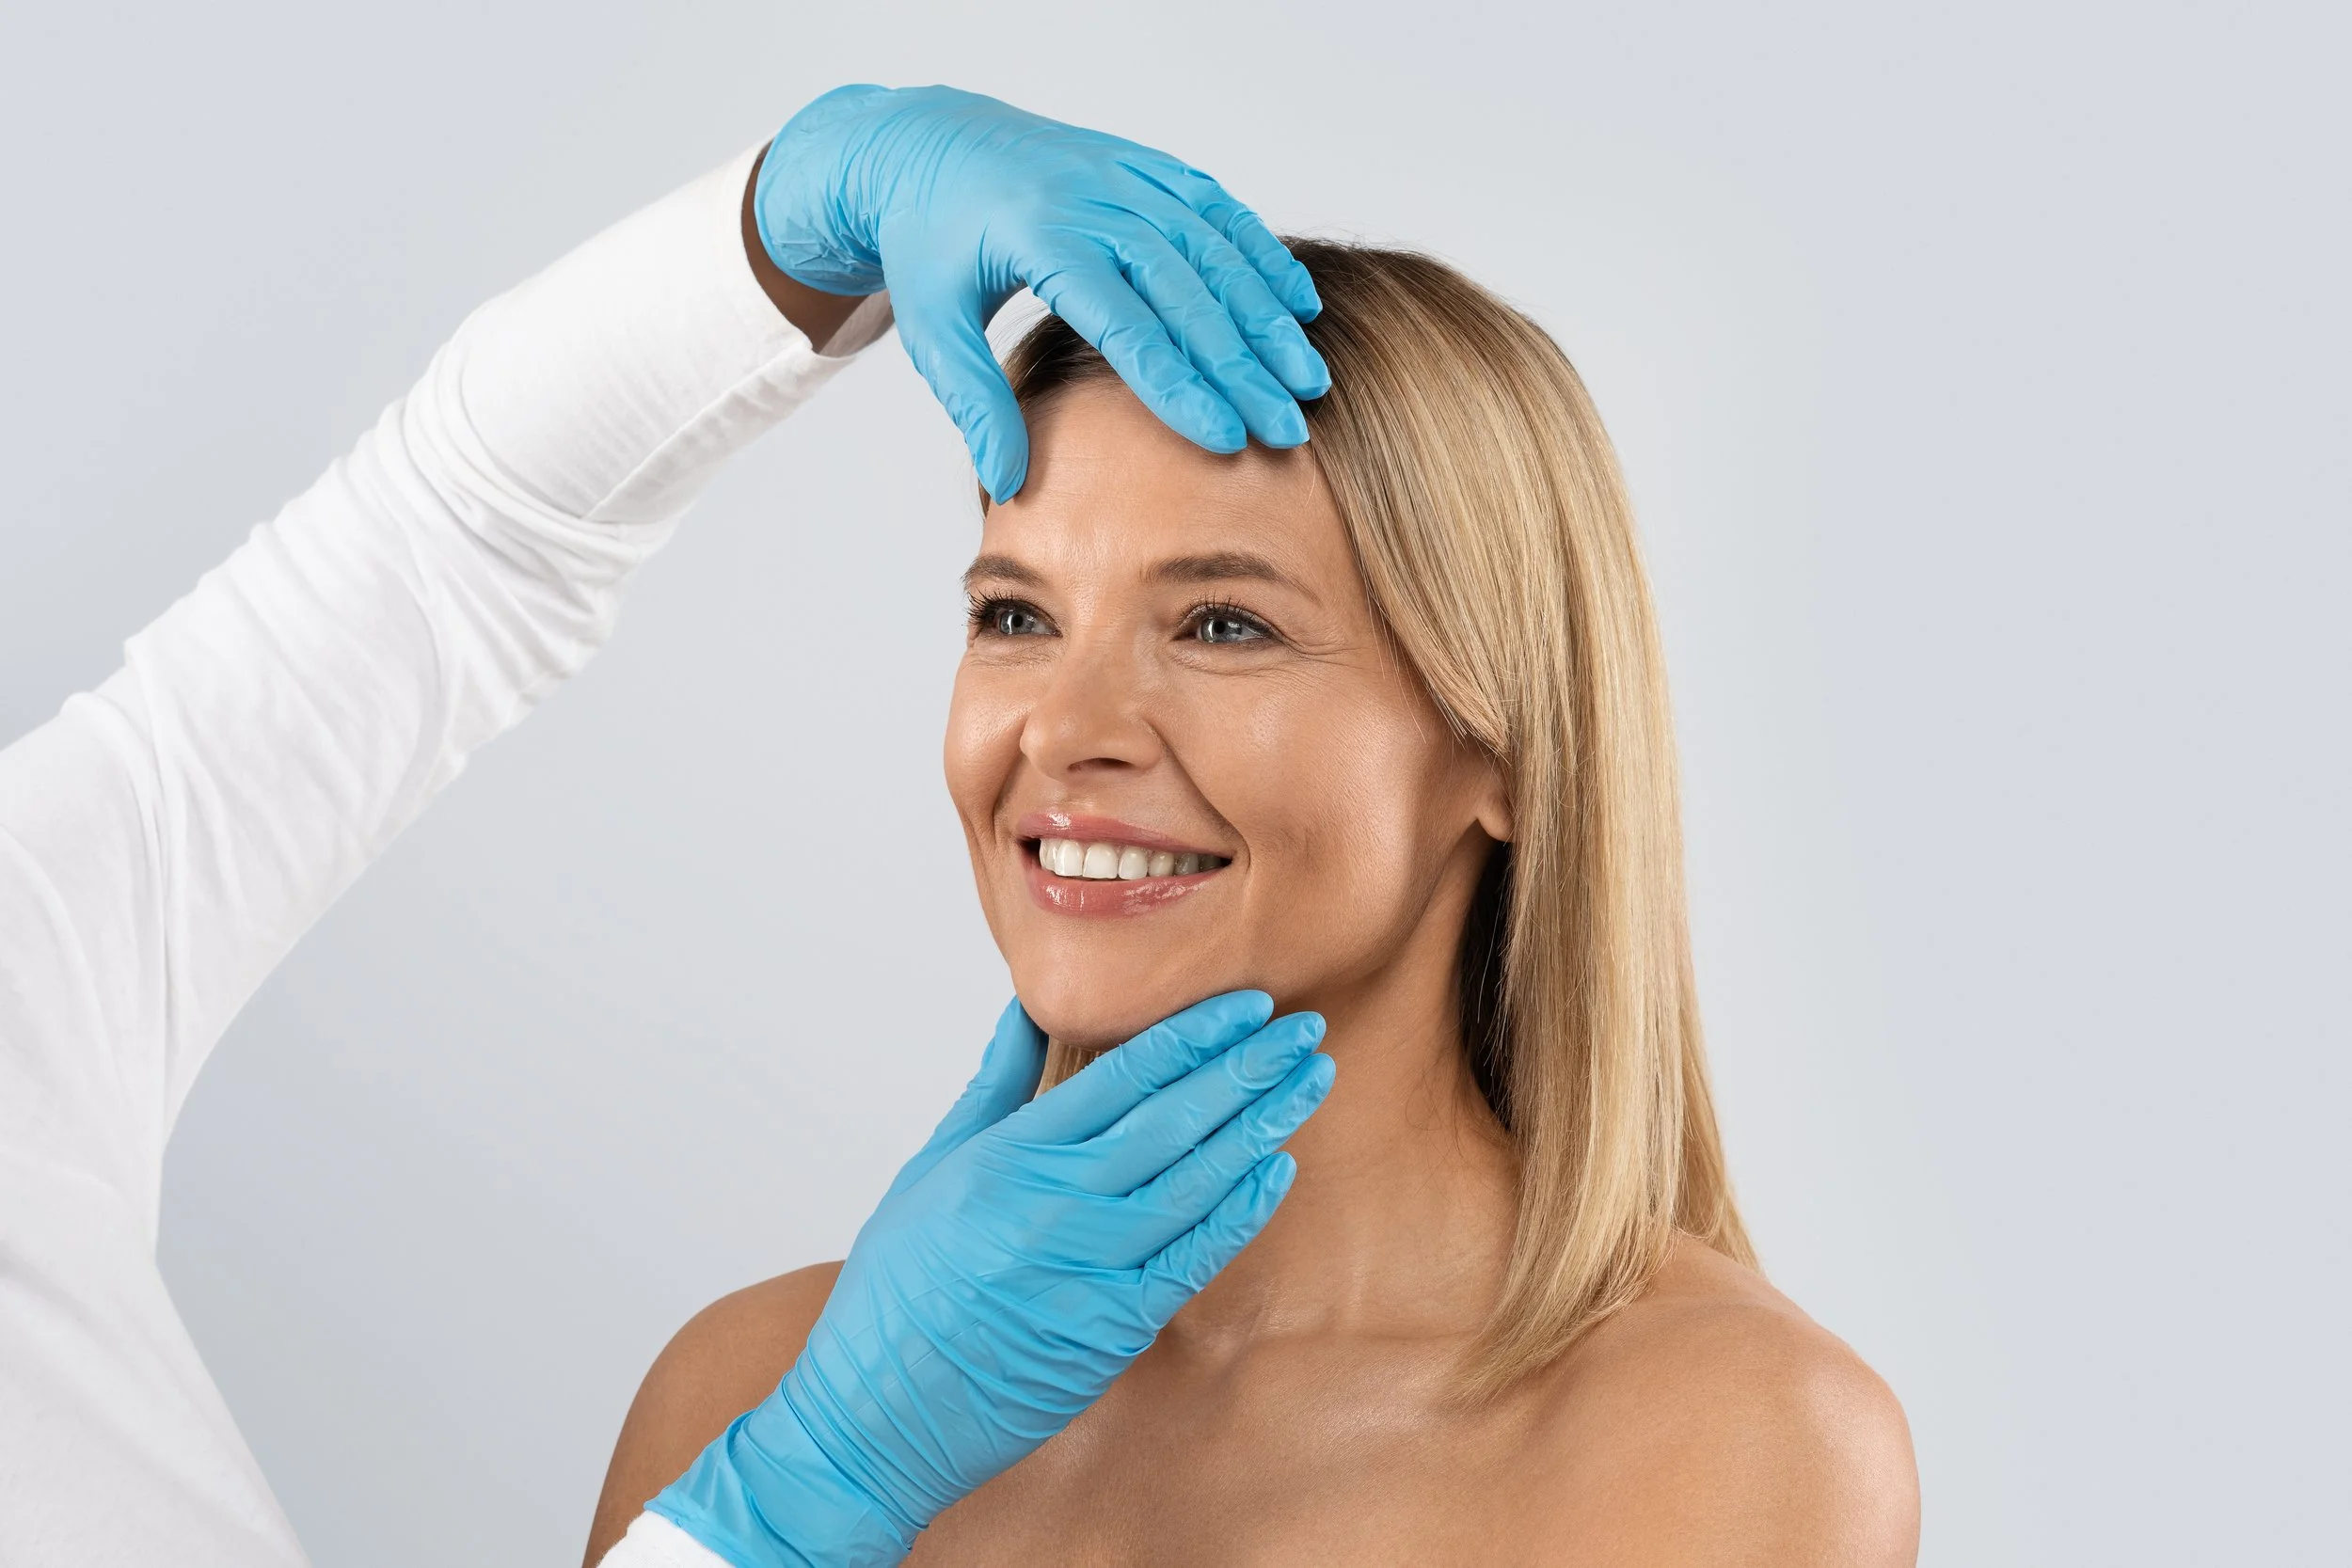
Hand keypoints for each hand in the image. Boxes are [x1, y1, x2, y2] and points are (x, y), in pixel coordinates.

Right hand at [649, 991, 1333, 1566]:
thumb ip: (990, 1088)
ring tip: (1310, 1080)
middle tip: (1302, 1027)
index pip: (1122, 1075)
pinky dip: (1241, 1210)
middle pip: (1174, 1117)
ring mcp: (1090, 1267)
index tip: (1246, 1003)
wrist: (876, 1415)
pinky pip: (1194, 1258)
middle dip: (1246, 1066)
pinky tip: (1278, 1168)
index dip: (1193, 1034)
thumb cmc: (894, 1293)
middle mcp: (1055, 1204)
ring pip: (1196, 1179)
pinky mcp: (1114, 1328)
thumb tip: (1024, 1013)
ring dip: (1261, 1124)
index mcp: (1008, 1156)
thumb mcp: (930, 1170)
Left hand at [754, 84, 1329, 501]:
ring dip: (1267, 314)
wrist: (929, 145)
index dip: (1179, 385)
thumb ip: (973, 403)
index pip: (1126, 324)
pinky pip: (1216, 207)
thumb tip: (1007, 485)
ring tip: (1306, 378)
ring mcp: (1124, 175)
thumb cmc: (930, 246)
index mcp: (1039, 237)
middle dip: (1243, 365)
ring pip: (1213, 247)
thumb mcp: (930, 327)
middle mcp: (1091, 198)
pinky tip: (1298, 304)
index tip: (1224, 438)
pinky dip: (1262, 254)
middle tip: (1286, 428)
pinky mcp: (1144, 166)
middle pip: (1186, 291)